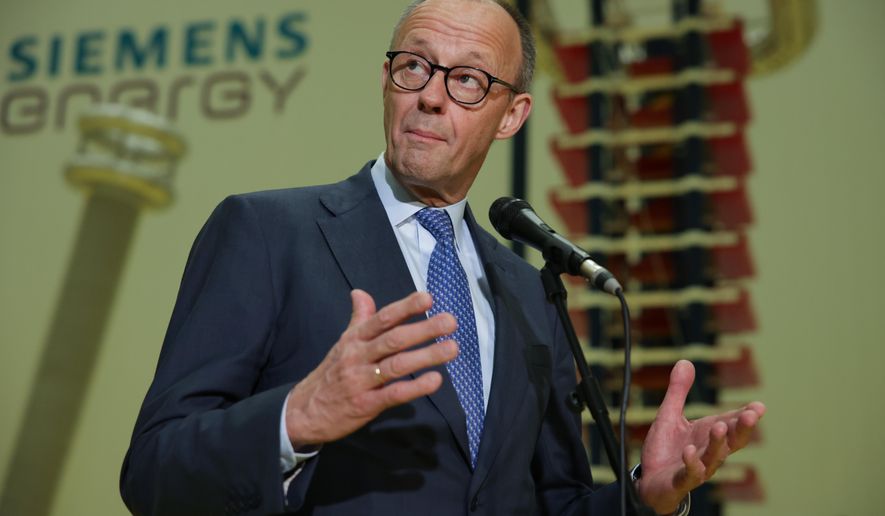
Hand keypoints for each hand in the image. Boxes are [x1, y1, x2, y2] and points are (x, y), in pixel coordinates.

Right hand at [284, 289, 457, 446]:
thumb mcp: (342, 343)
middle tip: (451, 321)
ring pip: (397, 365)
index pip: (382, 319)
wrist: (304, 411)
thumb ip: (358, 318)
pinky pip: (393, 394)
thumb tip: (360, 292)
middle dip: (424, 329)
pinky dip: (415, 387)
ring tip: (452, 348)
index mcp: (354, 339)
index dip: (405, 307)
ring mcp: (361, 381)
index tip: (428, 298)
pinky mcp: (365, 405)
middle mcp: (358, 356)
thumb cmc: (331, 374)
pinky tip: (435, 380)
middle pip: (393, 339)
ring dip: (426, 356)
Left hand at [637, 360, 765, 513]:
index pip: (732, 423)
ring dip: (718, 443)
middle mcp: (709, 451)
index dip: (746, 415)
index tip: (759, 406)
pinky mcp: (682, 480)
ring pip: (713, 456)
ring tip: (719, 426)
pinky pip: (690, 473)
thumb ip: (679, 391)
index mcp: (709, 434)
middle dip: (742, 428)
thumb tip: (685, 361)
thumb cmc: (666, 448)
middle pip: (731, 441)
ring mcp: (698, 467)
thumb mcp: (669, 414)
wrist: (650, 480)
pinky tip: (690, 451)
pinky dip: (692, 463)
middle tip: (751, 415)